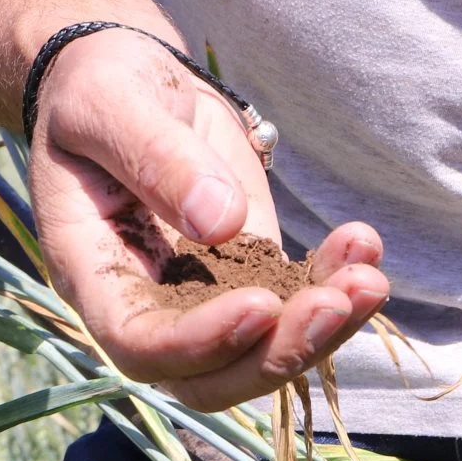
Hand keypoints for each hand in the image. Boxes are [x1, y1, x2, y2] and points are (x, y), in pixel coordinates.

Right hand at [29, 29, 387, 408]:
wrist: (135, 82)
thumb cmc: (101, 89)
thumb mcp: (109, 104)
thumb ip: (156, 159)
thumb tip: (222, 221)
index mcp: (93, 276)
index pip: (139, 344)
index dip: (200, 343)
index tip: (261, 306)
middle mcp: (146, 308)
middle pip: (208, 378)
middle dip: (276, 354)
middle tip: (335, 304)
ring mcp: (203, 302)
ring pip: (260, 357)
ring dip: (321, 332)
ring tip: (369, 280)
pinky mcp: (251, 280)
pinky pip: (294, 310)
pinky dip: (336, 289)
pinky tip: (363, 248)